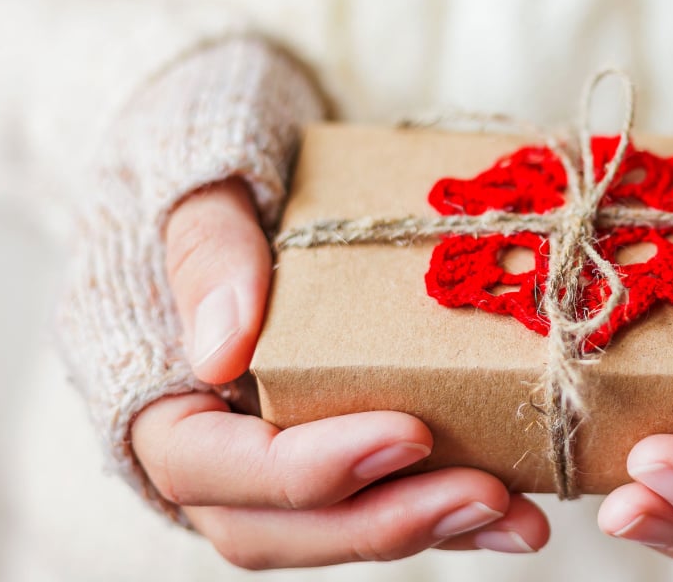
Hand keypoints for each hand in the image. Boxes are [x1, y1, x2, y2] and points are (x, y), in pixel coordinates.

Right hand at [132, 179, 549, 568]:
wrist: (235, 142)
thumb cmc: (204, 149)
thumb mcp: (197, 173)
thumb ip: (207, 250)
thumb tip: (223, 352)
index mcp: (151, 389)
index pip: (207, 465)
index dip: (307, 469)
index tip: (408, 433)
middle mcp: (206, 443)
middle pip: (275, 526)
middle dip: (384, 520)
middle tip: (486, 494)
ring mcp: (266, 454)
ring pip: (331, 527)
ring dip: (429, 529)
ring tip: (521, 519)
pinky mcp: (328, 441)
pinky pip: (375, 497)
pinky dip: (442, 509)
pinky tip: (516, 508)